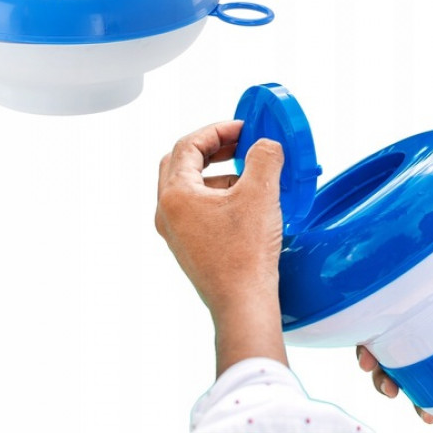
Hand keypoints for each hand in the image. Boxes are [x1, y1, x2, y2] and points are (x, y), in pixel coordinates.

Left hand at [155, 120, 286, 374]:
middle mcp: (167, 212)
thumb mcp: (261, 193)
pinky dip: (217, 194)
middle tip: (237, 143)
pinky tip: (245, 201)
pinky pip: (196, 207)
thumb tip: (266, 145)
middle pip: (180, 162)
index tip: (242, 128)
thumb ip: (264, 157)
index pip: (189, 145)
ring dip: (216, 171)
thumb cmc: (246, 254)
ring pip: (189, 185)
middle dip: (211, 148)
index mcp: (175, 195)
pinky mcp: (189, 246)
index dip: (217, 130)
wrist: (243, 304)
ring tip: (247, 173)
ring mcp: (175, 232)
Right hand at [356, 255, 432, 423]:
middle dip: (367, 357)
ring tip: (396, 394)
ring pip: (393, 370)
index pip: (386, 306)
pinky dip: (419, 405)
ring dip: (385, 383)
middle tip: (371, 369)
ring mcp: (428, 356)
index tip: (363, 334)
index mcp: (424, 300)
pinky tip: (426, 414)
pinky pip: (421, 394)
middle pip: (380, 341)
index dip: (366, 319)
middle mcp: (419, 327)